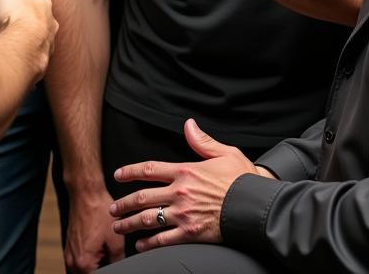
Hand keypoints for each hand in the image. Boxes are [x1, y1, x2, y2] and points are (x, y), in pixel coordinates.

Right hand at [0, 0, 57, 78]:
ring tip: (11, 44)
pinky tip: (12, 61)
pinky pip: (31, 62)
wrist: (19, 52)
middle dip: (28, 24)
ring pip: (39, 43)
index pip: (37, 0)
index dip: (24, 1)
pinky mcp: (38, 66)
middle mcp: (51, 27)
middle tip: (12, 25)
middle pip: (40, 22)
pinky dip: (23, 61)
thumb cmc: (16, 18)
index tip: (13, 5)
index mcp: (45, 6)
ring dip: (27, 43)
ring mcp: (46, 48)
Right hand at [63, 185, 124, 273]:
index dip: (111, 272)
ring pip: (86, 270)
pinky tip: (101, 248)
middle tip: (113, 256)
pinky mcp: (70, 246)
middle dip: (104, 267)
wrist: (85, 193)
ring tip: (108, 253)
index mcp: (84, 263)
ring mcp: (69, 254)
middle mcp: (73, 262)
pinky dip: (91, 259)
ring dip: (97, 265)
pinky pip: (81, 260)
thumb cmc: (98, 212)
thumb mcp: (116, 240)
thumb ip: (118, 261)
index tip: (115, 262)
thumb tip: (122, 267)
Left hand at [108, 119, 262, 251]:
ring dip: (130, 223)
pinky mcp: (191, 233)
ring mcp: (184, 214)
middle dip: (124, 203)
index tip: (117, 175)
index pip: (150, 169)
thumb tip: (189, 125)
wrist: (256, 206)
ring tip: (118, 226)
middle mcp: (180, 192)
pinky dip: (149, 243)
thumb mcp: (224, 153)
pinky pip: (164, 239)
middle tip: (112, 208)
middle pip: (143, 196)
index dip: (130, 171)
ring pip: (148, 218)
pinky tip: (140, 244)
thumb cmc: (242, 180)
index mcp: (185, 171)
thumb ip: (202, 141)